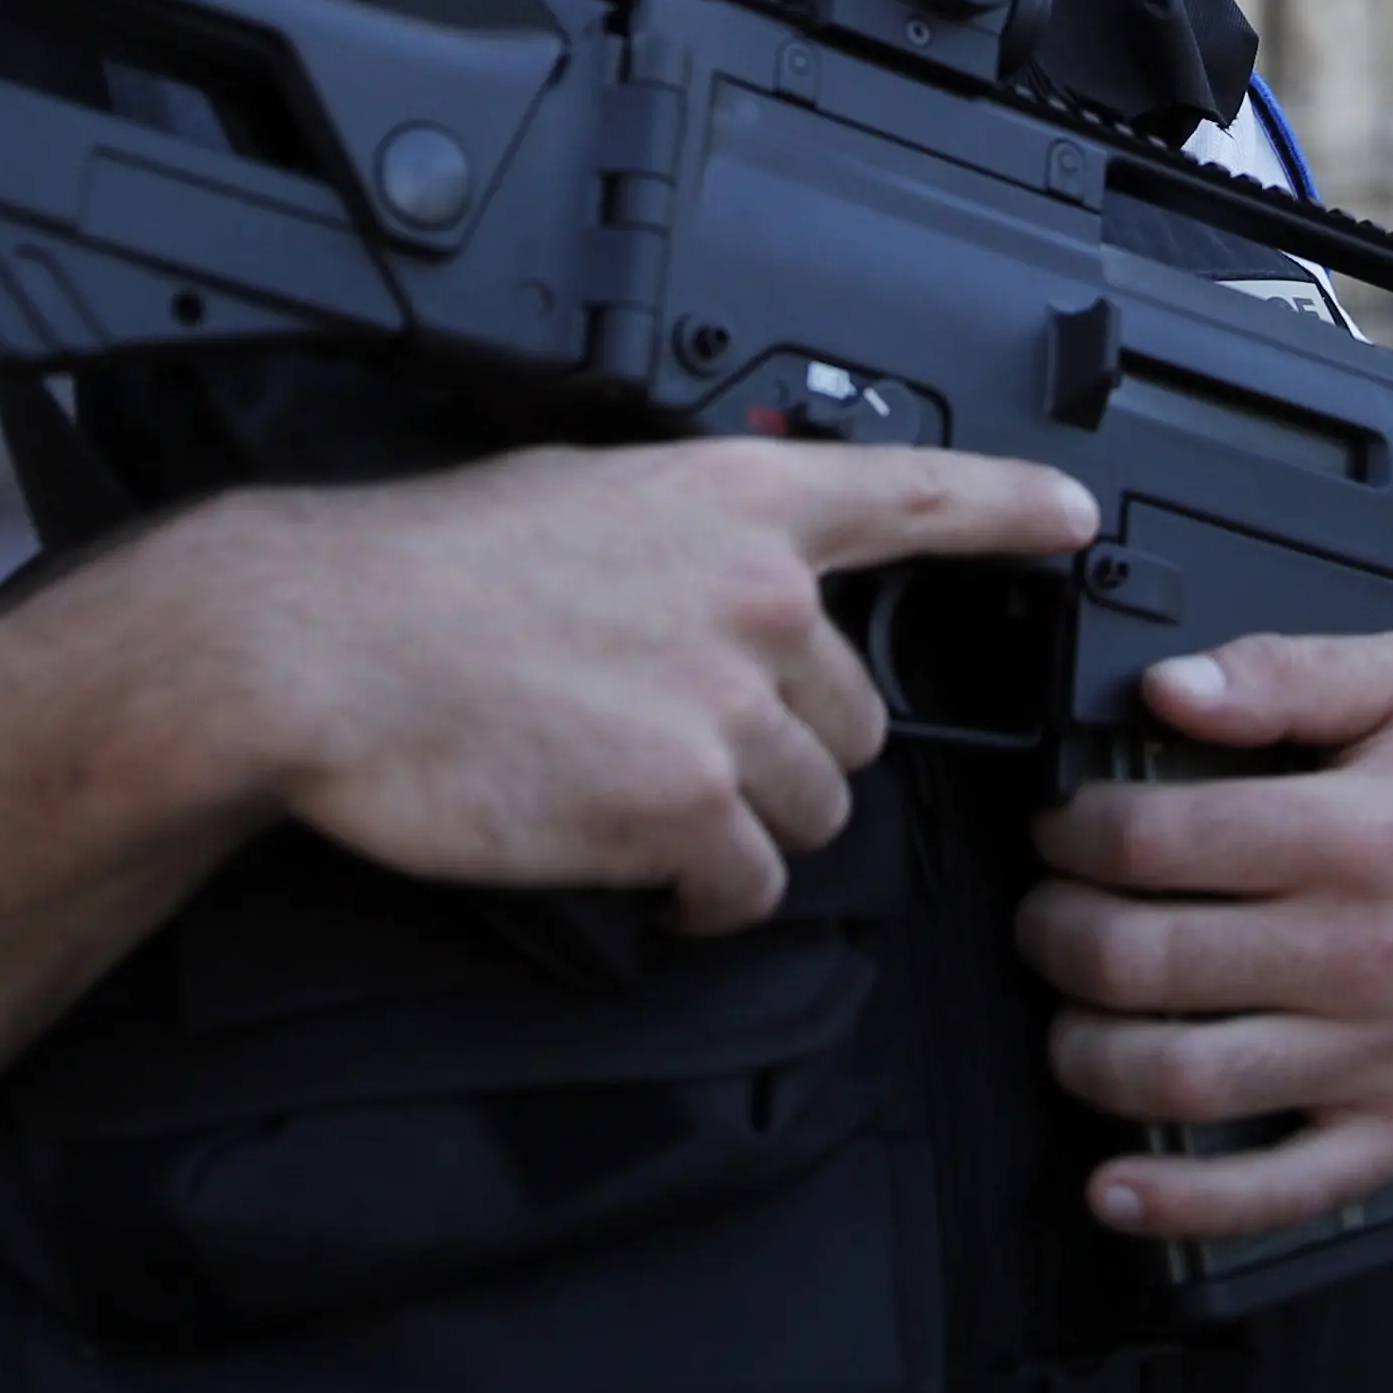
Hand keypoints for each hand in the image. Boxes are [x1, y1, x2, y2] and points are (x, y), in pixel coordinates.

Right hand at [171, 439, 1090, 935]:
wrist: (319, 647)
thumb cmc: (420, 576)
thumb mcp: (579, 499)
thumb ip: (685, 538)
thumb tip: (734, 582)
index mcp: (731, 502)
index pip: (913, 493)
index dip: (1007, 507)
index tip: (1073, 518)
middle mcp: (755, 594)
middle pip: (851, 716)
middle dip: (784, 752)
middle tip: (681, 753)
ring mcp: (726, 702)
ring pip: (810, 809)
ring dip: (741, 827)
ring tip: (637, 808)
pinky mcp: (683, 806)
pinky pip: (745, 886)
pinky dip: (703, 900)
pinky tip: (639, 877)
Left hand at [1017, 637, 1392, 1242]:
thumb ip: (1283, 675)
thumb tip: (1169, 689)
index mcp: (1352, 833)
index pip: (1153, 841)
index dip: (1074, 833)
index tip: (1062, 830)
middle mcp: (1359, 951)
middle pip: (1143, 962)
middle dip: (1057, 938)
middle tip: (1048, 918)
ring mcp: (1380, 1054)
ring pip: (1182, 1080)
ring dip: (1088, 1055)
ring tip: (1074, 1017)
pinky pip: (1274, 1191)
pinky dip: (1178, 1203)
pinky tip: (1115, 1186)